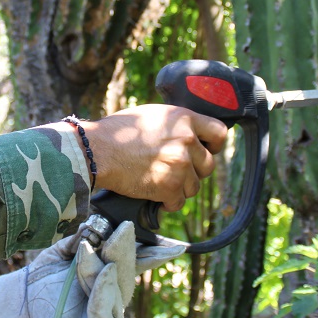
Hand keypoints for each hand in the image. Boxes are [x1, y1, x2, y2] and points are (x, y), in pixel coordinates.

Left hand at [0, 222, 181, 317]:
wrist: (12, 316)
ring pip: (115, 288)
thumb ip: (78, 241)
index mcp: (107, 275)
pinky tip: (101, 274)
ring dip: (104, 266)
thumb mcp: (58, 256)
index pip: (137, 261)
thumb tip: (96, 225)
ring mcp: (105, 316)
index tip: (177, 245)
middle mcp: (111, 295)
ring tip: (92, 250)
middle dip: (125, 249)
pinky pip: (105, 313)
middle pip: (126, 270)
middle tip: (125, 227)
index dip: (157, 253)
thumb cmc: (37, 286)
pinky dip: (103, 291)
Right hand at [77, 105, 226, 211]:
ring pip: (194, 187)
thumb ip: (175, 124)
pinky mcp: (169, 186)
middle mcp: (186, 141)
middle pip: (208, 165)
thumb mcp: (152, 116)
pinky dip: (167, 202)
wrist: (98, 150)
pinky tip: (154, 193)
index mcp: (184, 119)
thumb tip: (190, 135)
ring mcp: (180, 165)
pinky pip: (178, 202)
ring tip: (159, 181)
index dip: (214, 145)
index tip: (207, 151)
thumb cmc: (118, 132)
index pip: (219, 133)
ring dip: (179, 188)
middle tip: (174, 171)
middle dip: (194, 171)